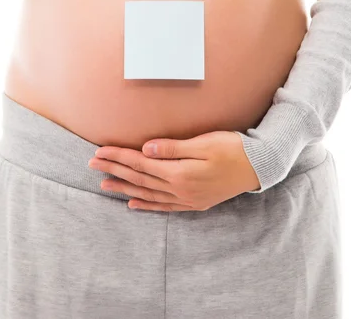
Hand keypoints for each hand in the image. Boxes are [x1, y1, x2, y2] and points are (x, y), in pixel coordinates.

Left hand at [87, 130, 260, 211]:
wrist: (258, 167)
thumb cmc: (233, 149)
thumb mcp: (204, 143)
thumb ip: (172, 148)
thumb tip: (145, 150)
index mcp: (179, 173)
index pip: (140, 163)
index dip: (118, 157)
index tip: (99, 151)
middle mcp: (179, 189)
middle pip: (139, 179)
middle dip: (114, 171)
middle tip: (92, 166)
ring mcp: (186, 199)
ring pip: (147, 194)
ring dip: (125, 188)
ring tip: (105, 185)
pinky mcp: (193, 202)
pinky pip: (164, 207)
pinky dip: (147, 205)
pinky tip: (133, 204)